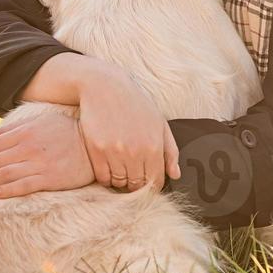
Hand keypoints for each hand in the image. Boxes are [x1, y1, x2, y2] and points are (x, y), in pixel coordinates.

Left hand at [0, 109, 95, 197]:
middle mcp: (28, 148)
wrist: (94, 146)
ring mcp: (39, 164)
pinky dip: (7, 191)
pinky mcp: (50, 179)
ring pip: (4, 175)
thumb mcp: (40, 122)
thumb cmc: (67, 131)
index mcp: (25, 132)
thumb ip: (13, 128)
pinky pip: (23, 186)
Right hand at [76, 65, 180, 191]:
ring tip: (121, 170)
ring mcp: (115, 151)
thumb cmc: (136, 104)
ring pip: (119, 182)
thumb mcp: (159, 123)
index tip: (147, 181)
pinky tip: (109, 168)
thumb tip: (176, 175)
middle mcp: (135, 151)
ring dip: (121, 181)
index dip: (152, 186)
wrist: (105, 86)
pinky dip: (106, 177)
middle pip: (137, 185)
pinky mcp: (97, 149)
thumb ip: (170, 151)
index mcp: (154, 146)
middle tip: (132, 176)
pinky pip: (103, 177)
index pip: (155, 181)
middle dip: (136, 185)